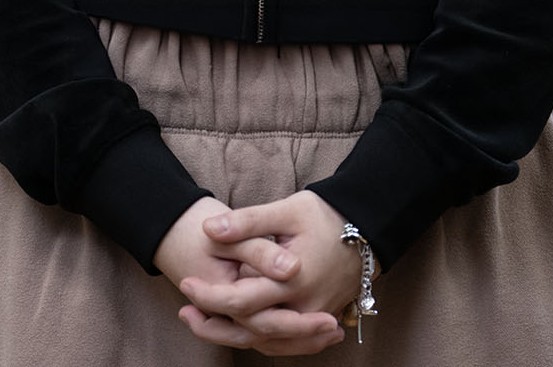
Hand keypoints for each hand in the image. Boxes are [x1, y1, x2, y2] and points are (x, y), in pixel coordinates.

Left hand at [166, 192, 351, 355]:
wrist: (367, 230)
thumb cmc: (326, 216)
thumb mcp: (286, 211)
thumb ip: (247, 222)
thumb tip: (209, 229)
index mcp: (293, 281)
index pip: (242, 301)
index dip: (209, 296)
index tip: (185, 283)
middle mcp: (304, 307)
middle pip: (251, 330)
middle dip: (214, 325)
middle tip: (184, 312)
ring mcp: (313, 318)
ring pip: (267, 341)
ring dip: (232, 336)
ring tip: (199, 323)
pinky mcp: (316, 320)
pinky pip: (284, 341)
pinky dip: (259, 339)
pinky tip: (236, 329)